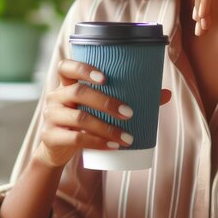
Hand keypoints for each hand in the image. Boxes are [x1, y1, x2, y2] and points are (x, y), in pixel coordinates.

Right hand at [41, 59, 170, 167]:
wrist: (57, 150)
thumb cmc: (84, 122)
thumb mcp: (98, 109)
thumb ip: (128, 99)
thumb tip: (165, 94)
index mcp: (66, 84)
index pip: (66, 67)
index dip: (83, 68)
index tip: (106, 78)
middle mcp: (56, 97)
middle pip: (79, 92)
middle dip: (106, 102)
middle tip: (129, 113)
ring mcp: (51, 117)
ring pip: (79, 117)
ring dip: (106, 128)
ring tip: (128, 137)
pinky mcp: (51, 137)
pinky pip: (76, 138)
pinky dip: (97, 142)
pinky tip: (113, 146)